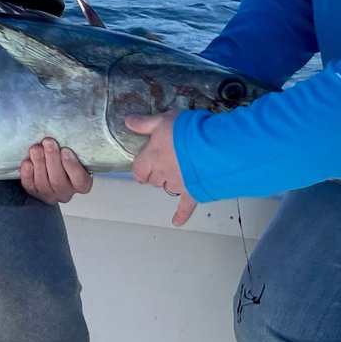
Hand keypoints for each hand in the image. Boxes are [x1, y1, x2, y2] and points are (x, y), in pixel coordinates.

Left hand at [20, 136, 93, 203]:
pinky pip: (30, 186)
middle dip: (52, 160)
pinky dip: (27, 174)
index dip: (72, 166)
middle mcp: (66, 192)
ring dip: (39, 164)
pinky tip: (27, 162)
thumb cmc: (65, 154)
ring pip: (43, 183)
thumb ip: (75, 143)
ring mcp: (49, 194)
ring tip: (36, 149)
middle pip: (58, 181)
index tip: (65, 150)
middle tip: (48, 142)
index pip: (80, 180)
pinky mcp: (34, 192)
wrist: (50, 163)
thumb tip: (75, 121)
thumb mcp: (75, 150)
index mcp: (81, 183)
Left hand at [127, 111, 197, 226]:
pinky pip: (185, 207)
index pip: (139, 168)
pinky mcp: (193, 192)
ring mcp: (178, 183)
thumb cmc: (189, 132)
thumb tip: (128, 121)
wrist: (212, 148)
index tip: (141, 169)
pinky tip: (177, 221)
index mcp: (153, 156)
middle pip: (153, 179)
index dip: (140, 168)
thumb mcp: (163, 120)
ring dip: (170, 184)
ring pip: (168, 188)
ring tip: (175, 178)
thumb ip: (145, 123)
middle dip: (155, 174)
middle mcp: (163, 172)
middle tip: (160, 169)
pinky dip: (181, 215)